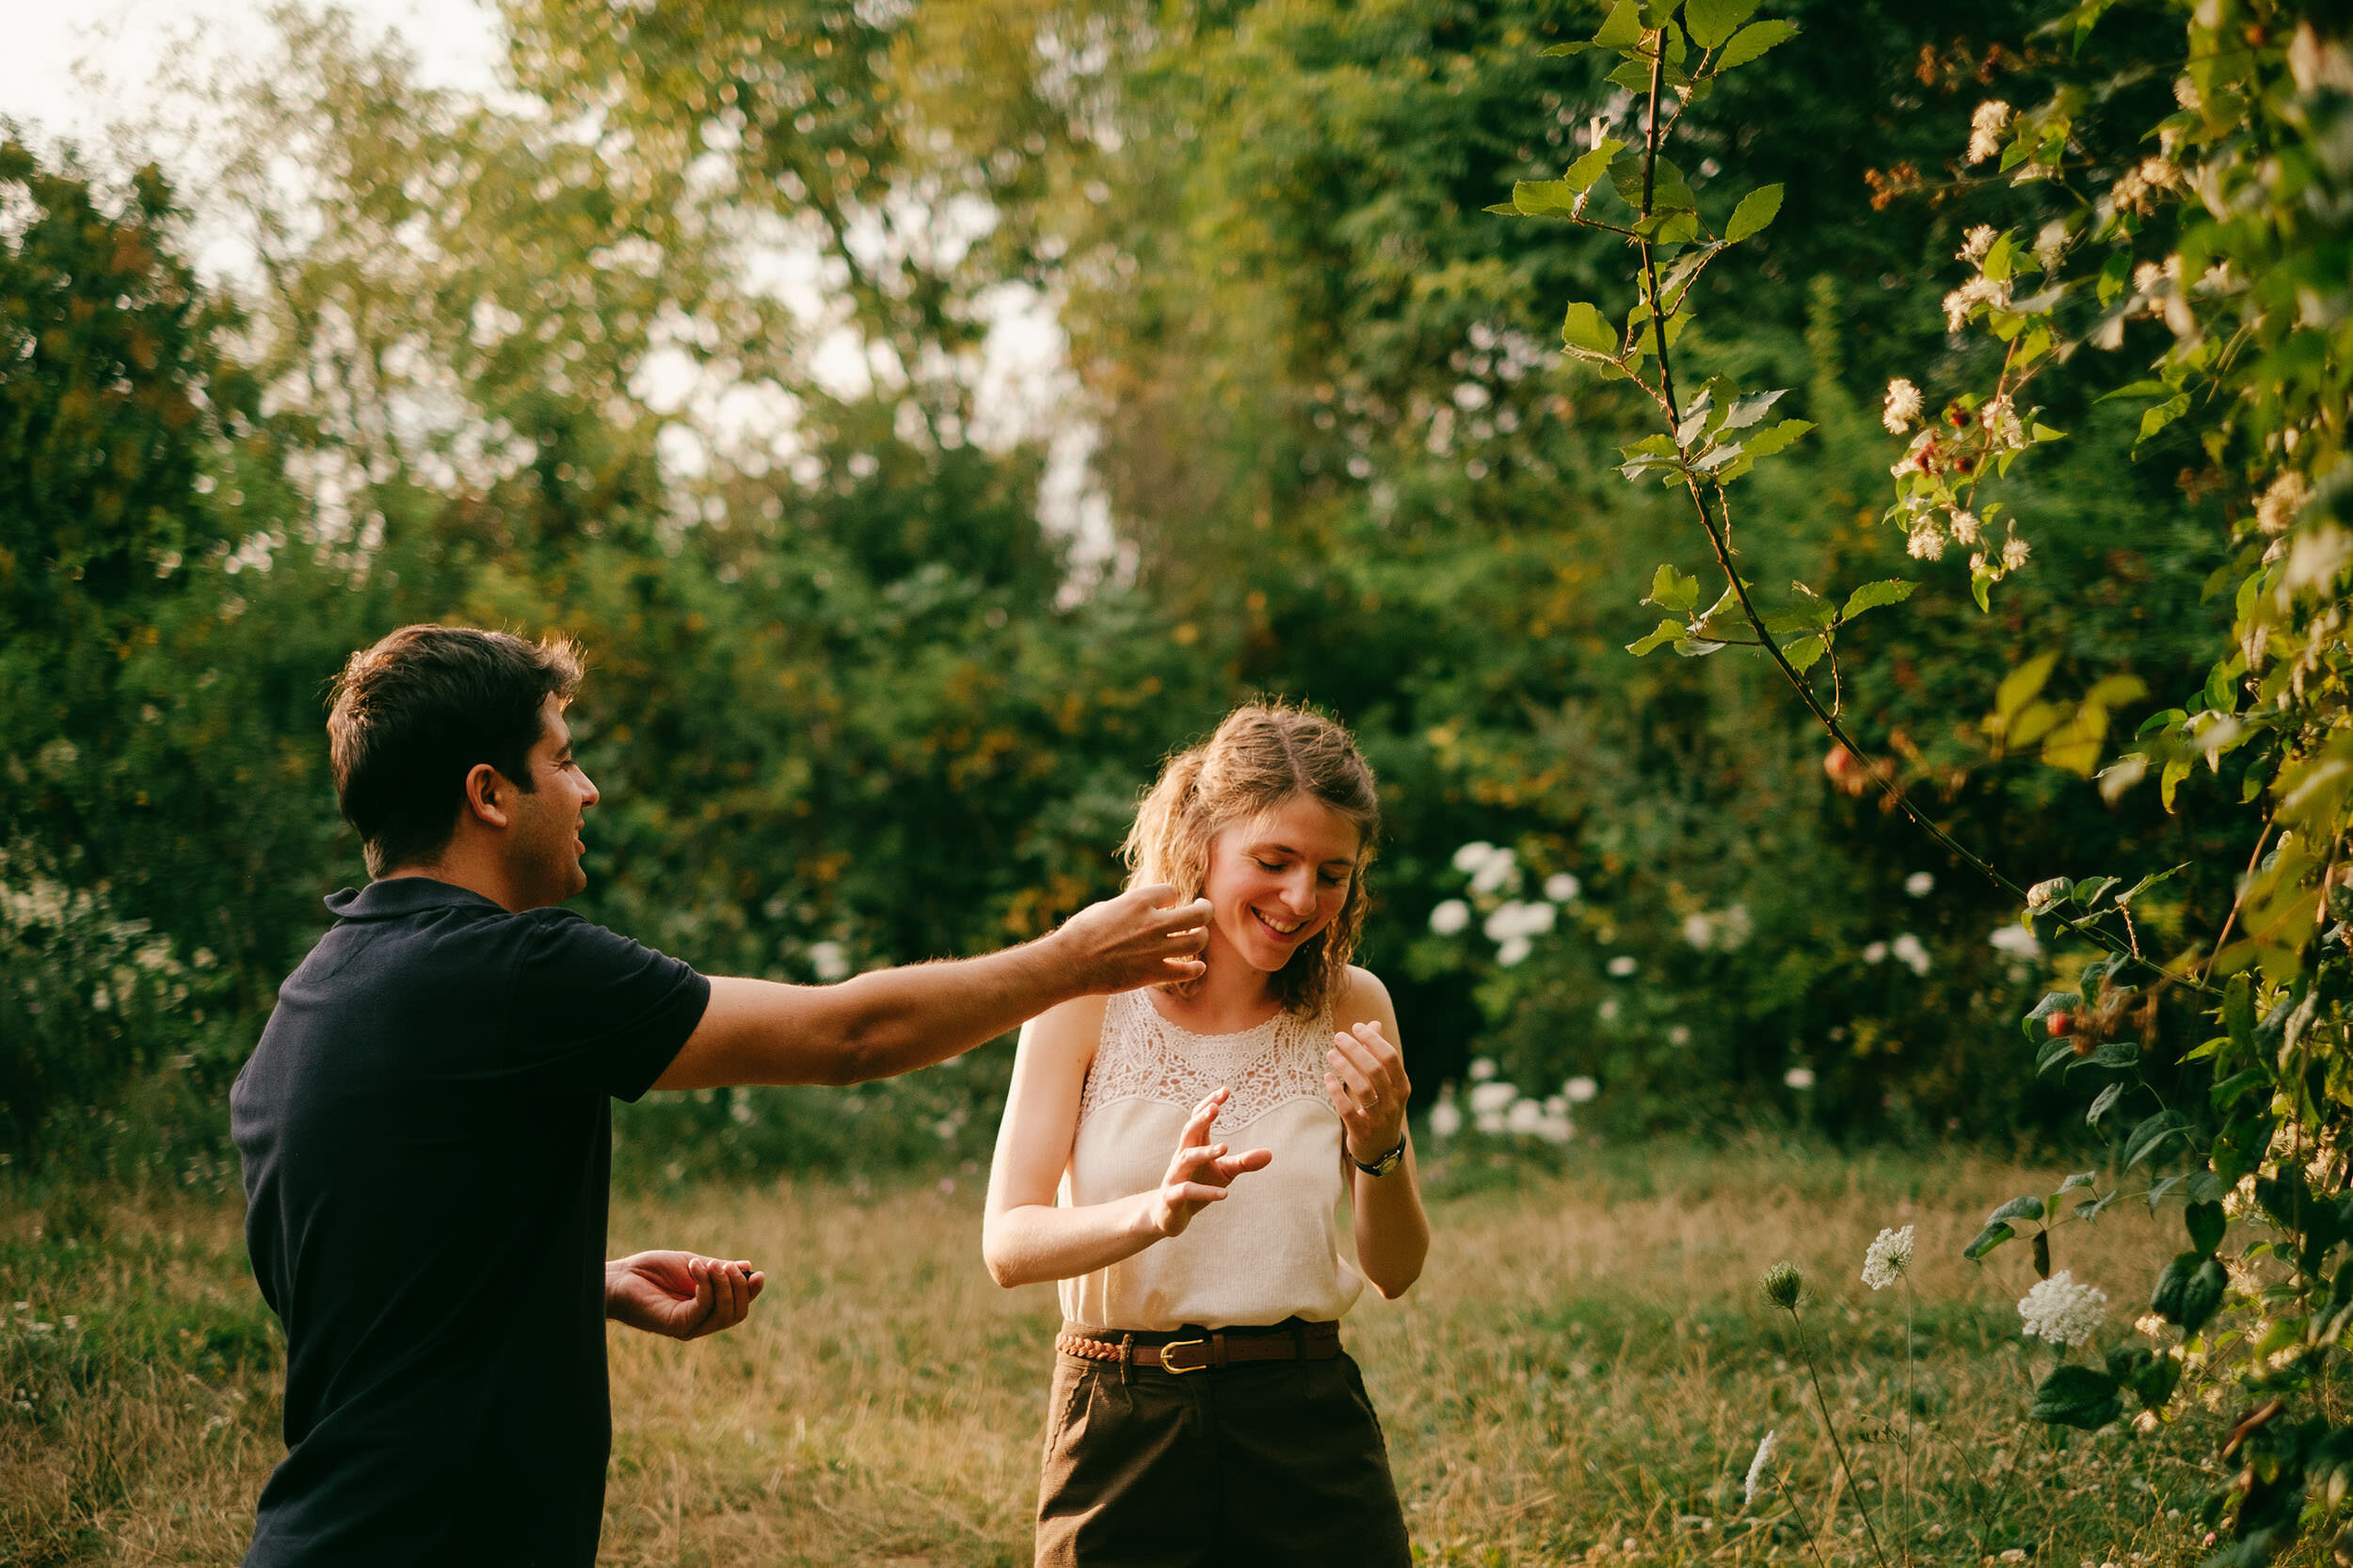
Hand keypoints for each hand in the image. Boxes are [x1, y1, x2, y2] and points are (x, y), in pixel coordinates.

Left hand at [604, 1250, 764, 1340]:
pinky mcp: (676, 1326)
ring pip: (724, 1314)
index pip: (738, 1306)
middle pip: (737, 1314)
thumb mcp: (692, 1265)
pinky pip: (703, 1309)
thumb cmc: (652, 1271)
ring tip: (712, 1265)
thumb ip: (717, 1269)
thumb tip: (746, 1266)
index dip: (751, 1292)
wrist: (620, 1277)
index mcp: (706, 1308)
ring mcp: (689, 1327)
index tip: (758, 1274)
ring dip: (725, 1286)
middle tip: (728, 1266)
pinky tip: (696, 1268)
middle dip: (740, 1288)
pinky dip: (706, 1287)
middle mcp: (700, 1322)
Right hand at [1051, 883, 1213, 993]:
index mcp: (1139, 900)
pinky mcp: (1153, 973)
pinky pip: (1187, 971)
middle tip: (1204, 910)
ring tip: (1198, 936)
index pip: (1173, 891)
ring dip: (1202, 937)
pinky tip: (1197, 966)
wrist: (1069, 964)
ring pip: (1198, 941)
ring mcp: (1156, 949)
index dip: (1172, 896)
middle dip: (1205, 910)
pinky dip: (1196, 968)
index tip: (1168, 903)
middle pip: (1198, 913)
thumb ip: (1130, 907)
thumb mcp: (1106, 907)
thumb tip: (1143, 908)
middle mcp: (1153, 922)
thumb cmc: (1081, 933)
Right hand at [1143, 1088, 1272, 1238]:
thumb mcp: (1224, 1172)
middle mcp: (1182, 1156)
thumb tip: (1270, 1154)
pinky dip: (1205, 1191)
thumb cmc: (1199, 1184)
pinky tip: (1224, 1193)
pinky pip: (1187, 1191)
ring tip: (1225, 1148)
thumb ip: (1244, 1162)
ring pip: (1186, 1158)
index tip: (1225, 1090)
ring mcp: (1174, 1176)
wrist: (1169, 1215)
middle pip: (1188, 1132)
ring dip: (1205, 1152)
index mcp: (1193, 1145)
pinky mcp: (1172, 1197)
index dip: (1209, 1104)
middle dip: (1201, 1119)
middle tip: (1216, 1108)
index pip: (1198, 1120)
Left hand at [1326, 1020, 1409, 1167]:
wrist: (1381, 1150)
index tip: (1356, 1027)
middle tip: (1338, 1037)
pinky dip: (1336, 1092)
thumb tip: (1374, 1024)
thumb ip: (1379, 1054)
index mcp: (1401, 1087)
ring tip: (1330, 1053)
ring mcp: (1378, 1118)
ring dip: (1344, 1067)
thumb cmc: (1381, 1108)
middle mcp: (1393, 1102)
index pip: (1390, 1058)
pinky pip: (1347, 1109)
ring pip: (1362, 1088)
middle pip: (1375, 1069)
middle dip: (1355, 1050)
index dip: (1373, 1040)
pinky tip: (1327, 1077)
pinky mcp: (1361, 1131)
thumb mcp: (1386, 1084)